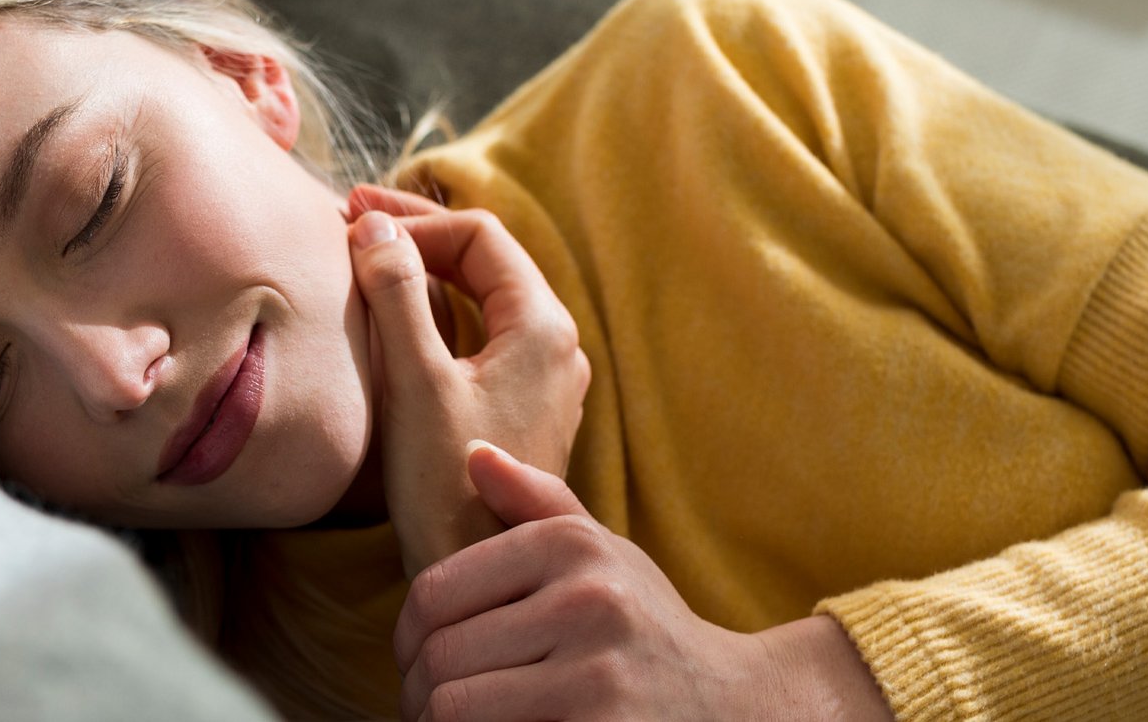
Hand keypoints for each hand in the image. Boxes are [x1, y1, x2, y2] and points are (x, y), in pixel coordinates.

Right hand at [346, 184, 589, 574]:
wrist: (477, 575)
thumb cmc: (448, 485)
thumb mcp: (415, 380)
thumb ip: (396, 294)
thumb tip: (374, 225)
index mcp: (542, 327)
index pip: (480, 236)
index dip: (414, 220)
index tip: (354, 222)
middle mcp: (556, 347)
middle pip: (486, 263)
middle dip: (418, 237)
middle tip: (353, 220)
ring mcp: (544, 382)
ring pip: (483, 301)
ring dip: (425, 275)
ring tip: (367, 260)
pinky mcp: (523, 412)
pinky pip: (482, 339)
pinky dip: (436, 316)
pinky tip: (396, 321)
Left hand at [394, 443, 895, 721]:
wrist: (741, 705)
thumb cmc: (650, 628)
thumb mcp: (605, 554)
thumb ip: (536, 504)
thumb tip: (472, 452)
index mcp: (572, 547)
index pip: (433, 594)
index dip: (407, 639)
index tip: (418, 662)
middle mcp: (588, 602)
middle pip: (439, 659)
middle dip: (420, 693)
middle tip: (431, 708)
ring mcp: (598, 676)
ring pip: (455, 710)